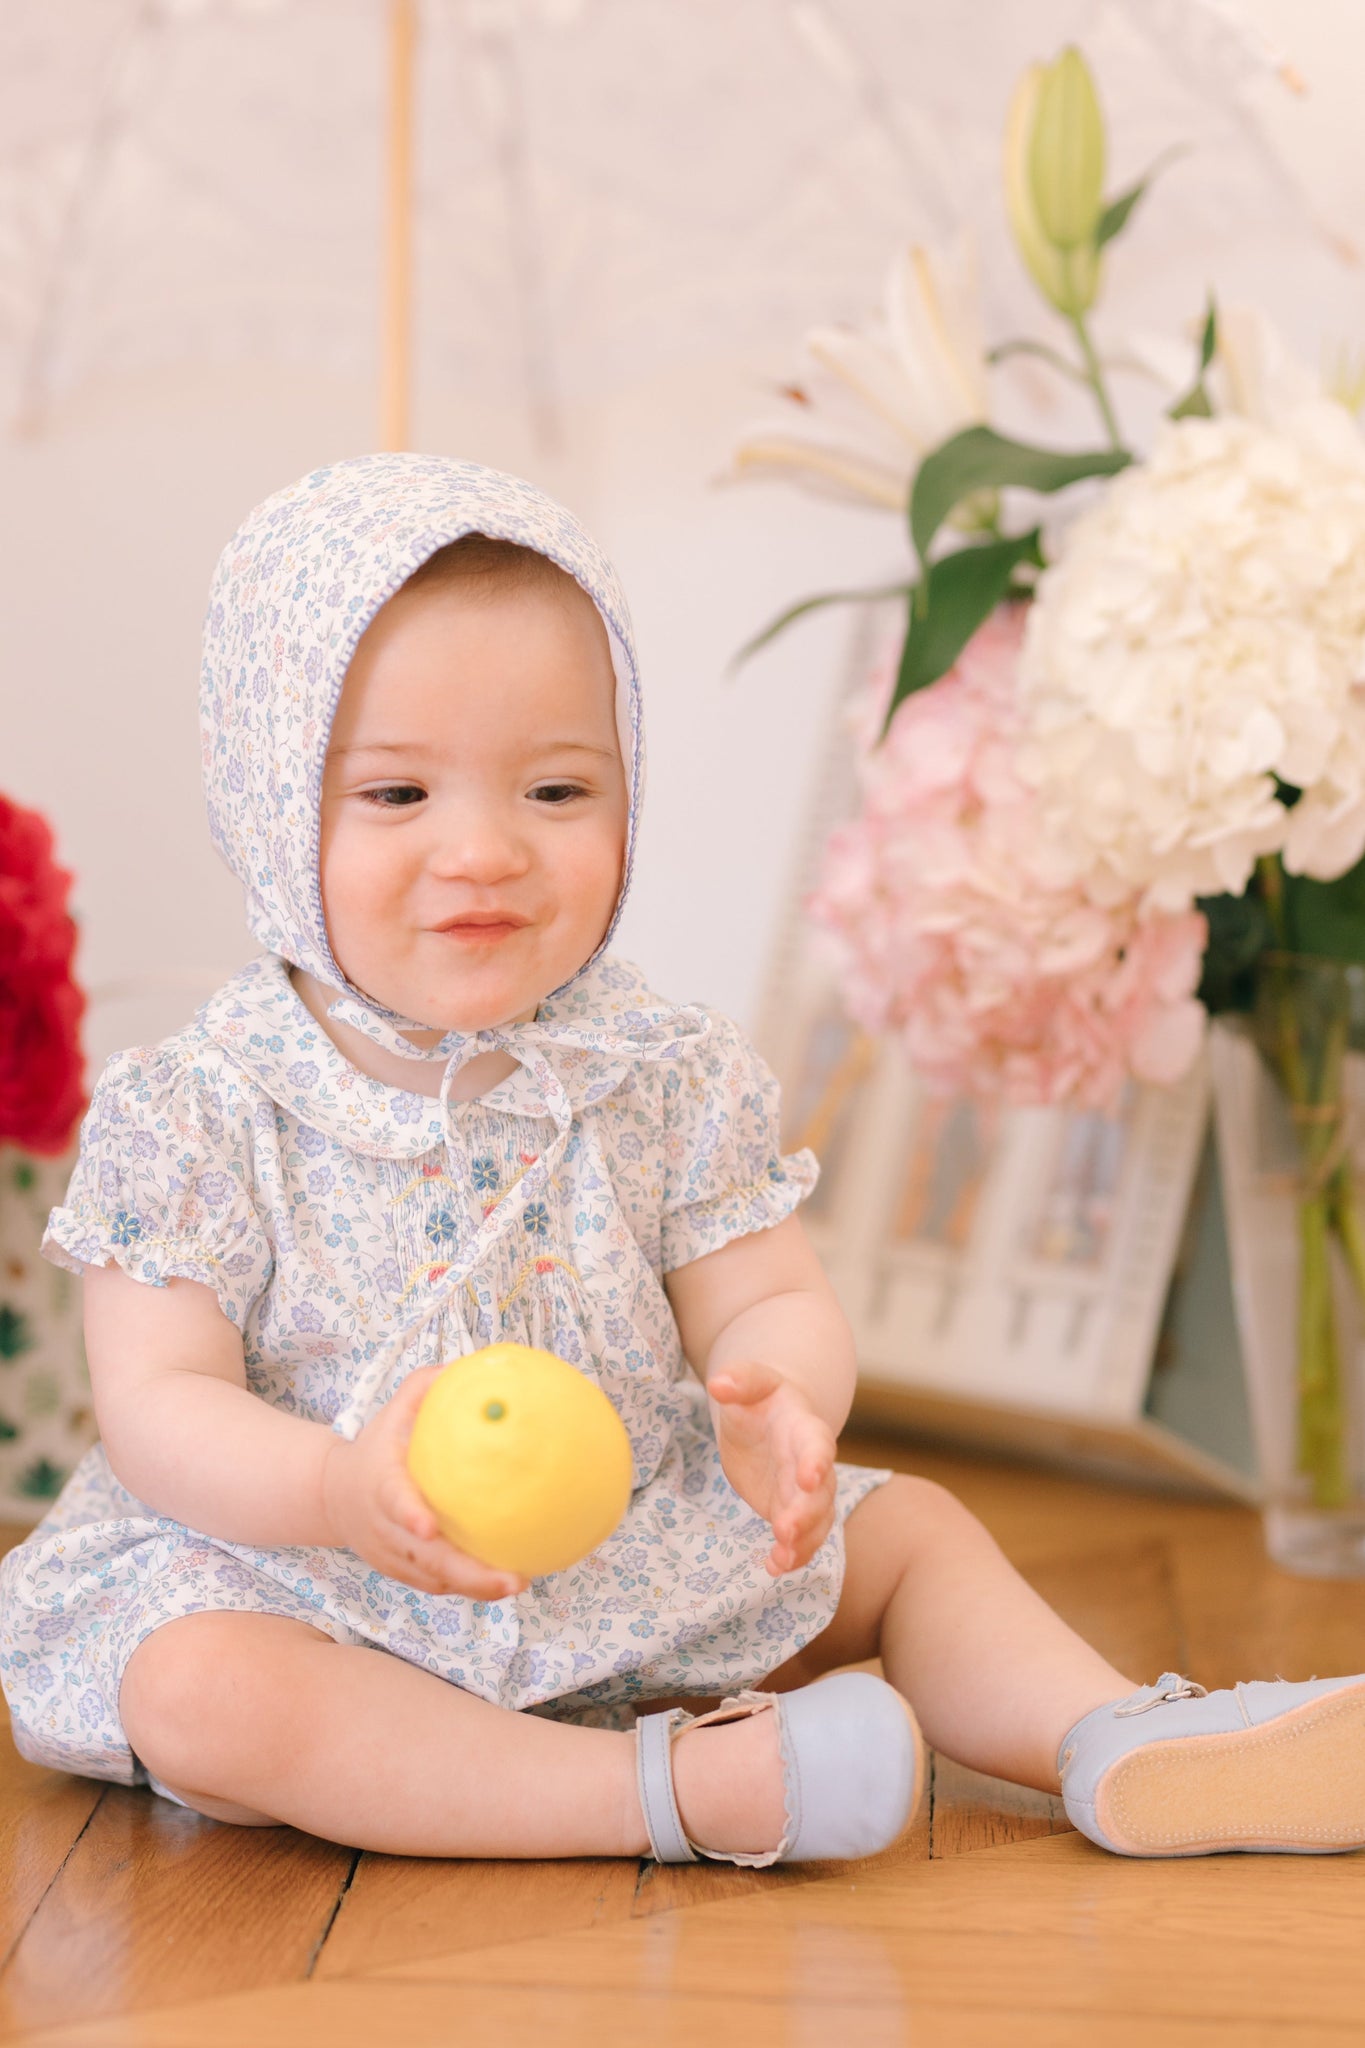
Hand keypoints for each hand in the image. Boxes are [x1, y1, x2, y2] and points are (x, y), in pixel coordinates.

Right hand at [320, 1365, 527, 1601]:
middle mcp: (383, 1528)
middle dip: (467, 1574)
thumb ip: (428, 1386)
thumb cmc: (377, 1445)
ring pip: (434, 1579)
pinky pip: (436, 1584)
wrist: (333, 1495)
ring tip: (519, 1582)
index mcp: (380, 1485)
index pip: (393, 1501)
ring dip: (475, 1587)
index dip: (408, 1514)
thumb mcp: (395, 1408)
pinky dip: (467, 1588)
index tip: (429, 1525)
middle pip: (424, 1557)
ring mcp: (391, 1555)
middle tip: (513, 1578)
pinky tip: (504, 1582)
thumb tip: (473, 1365)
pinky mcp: (400, 1572)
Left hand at [708, 1360, 837, 1576]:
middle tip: (785, 1531)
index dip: (816, 1462)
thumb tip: (718, 1383)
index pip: (817, 1445)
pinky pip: (801, 1538)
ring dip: (803, 1543)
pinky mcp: (790, 1512)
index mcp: (805, 1428)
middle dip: (806, 1514)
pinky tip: (775, 1567)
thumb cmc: (760, 1398)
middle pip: (820, 1493)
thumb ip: (739, 1380)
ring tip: (782, 1560)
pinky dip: (792, 1555)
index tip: (807, 1479)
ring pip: (817, 1522)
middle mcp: (812, 1465)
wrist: (769, 1418)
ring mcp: (804, 1493)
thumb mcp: (749, 1382)